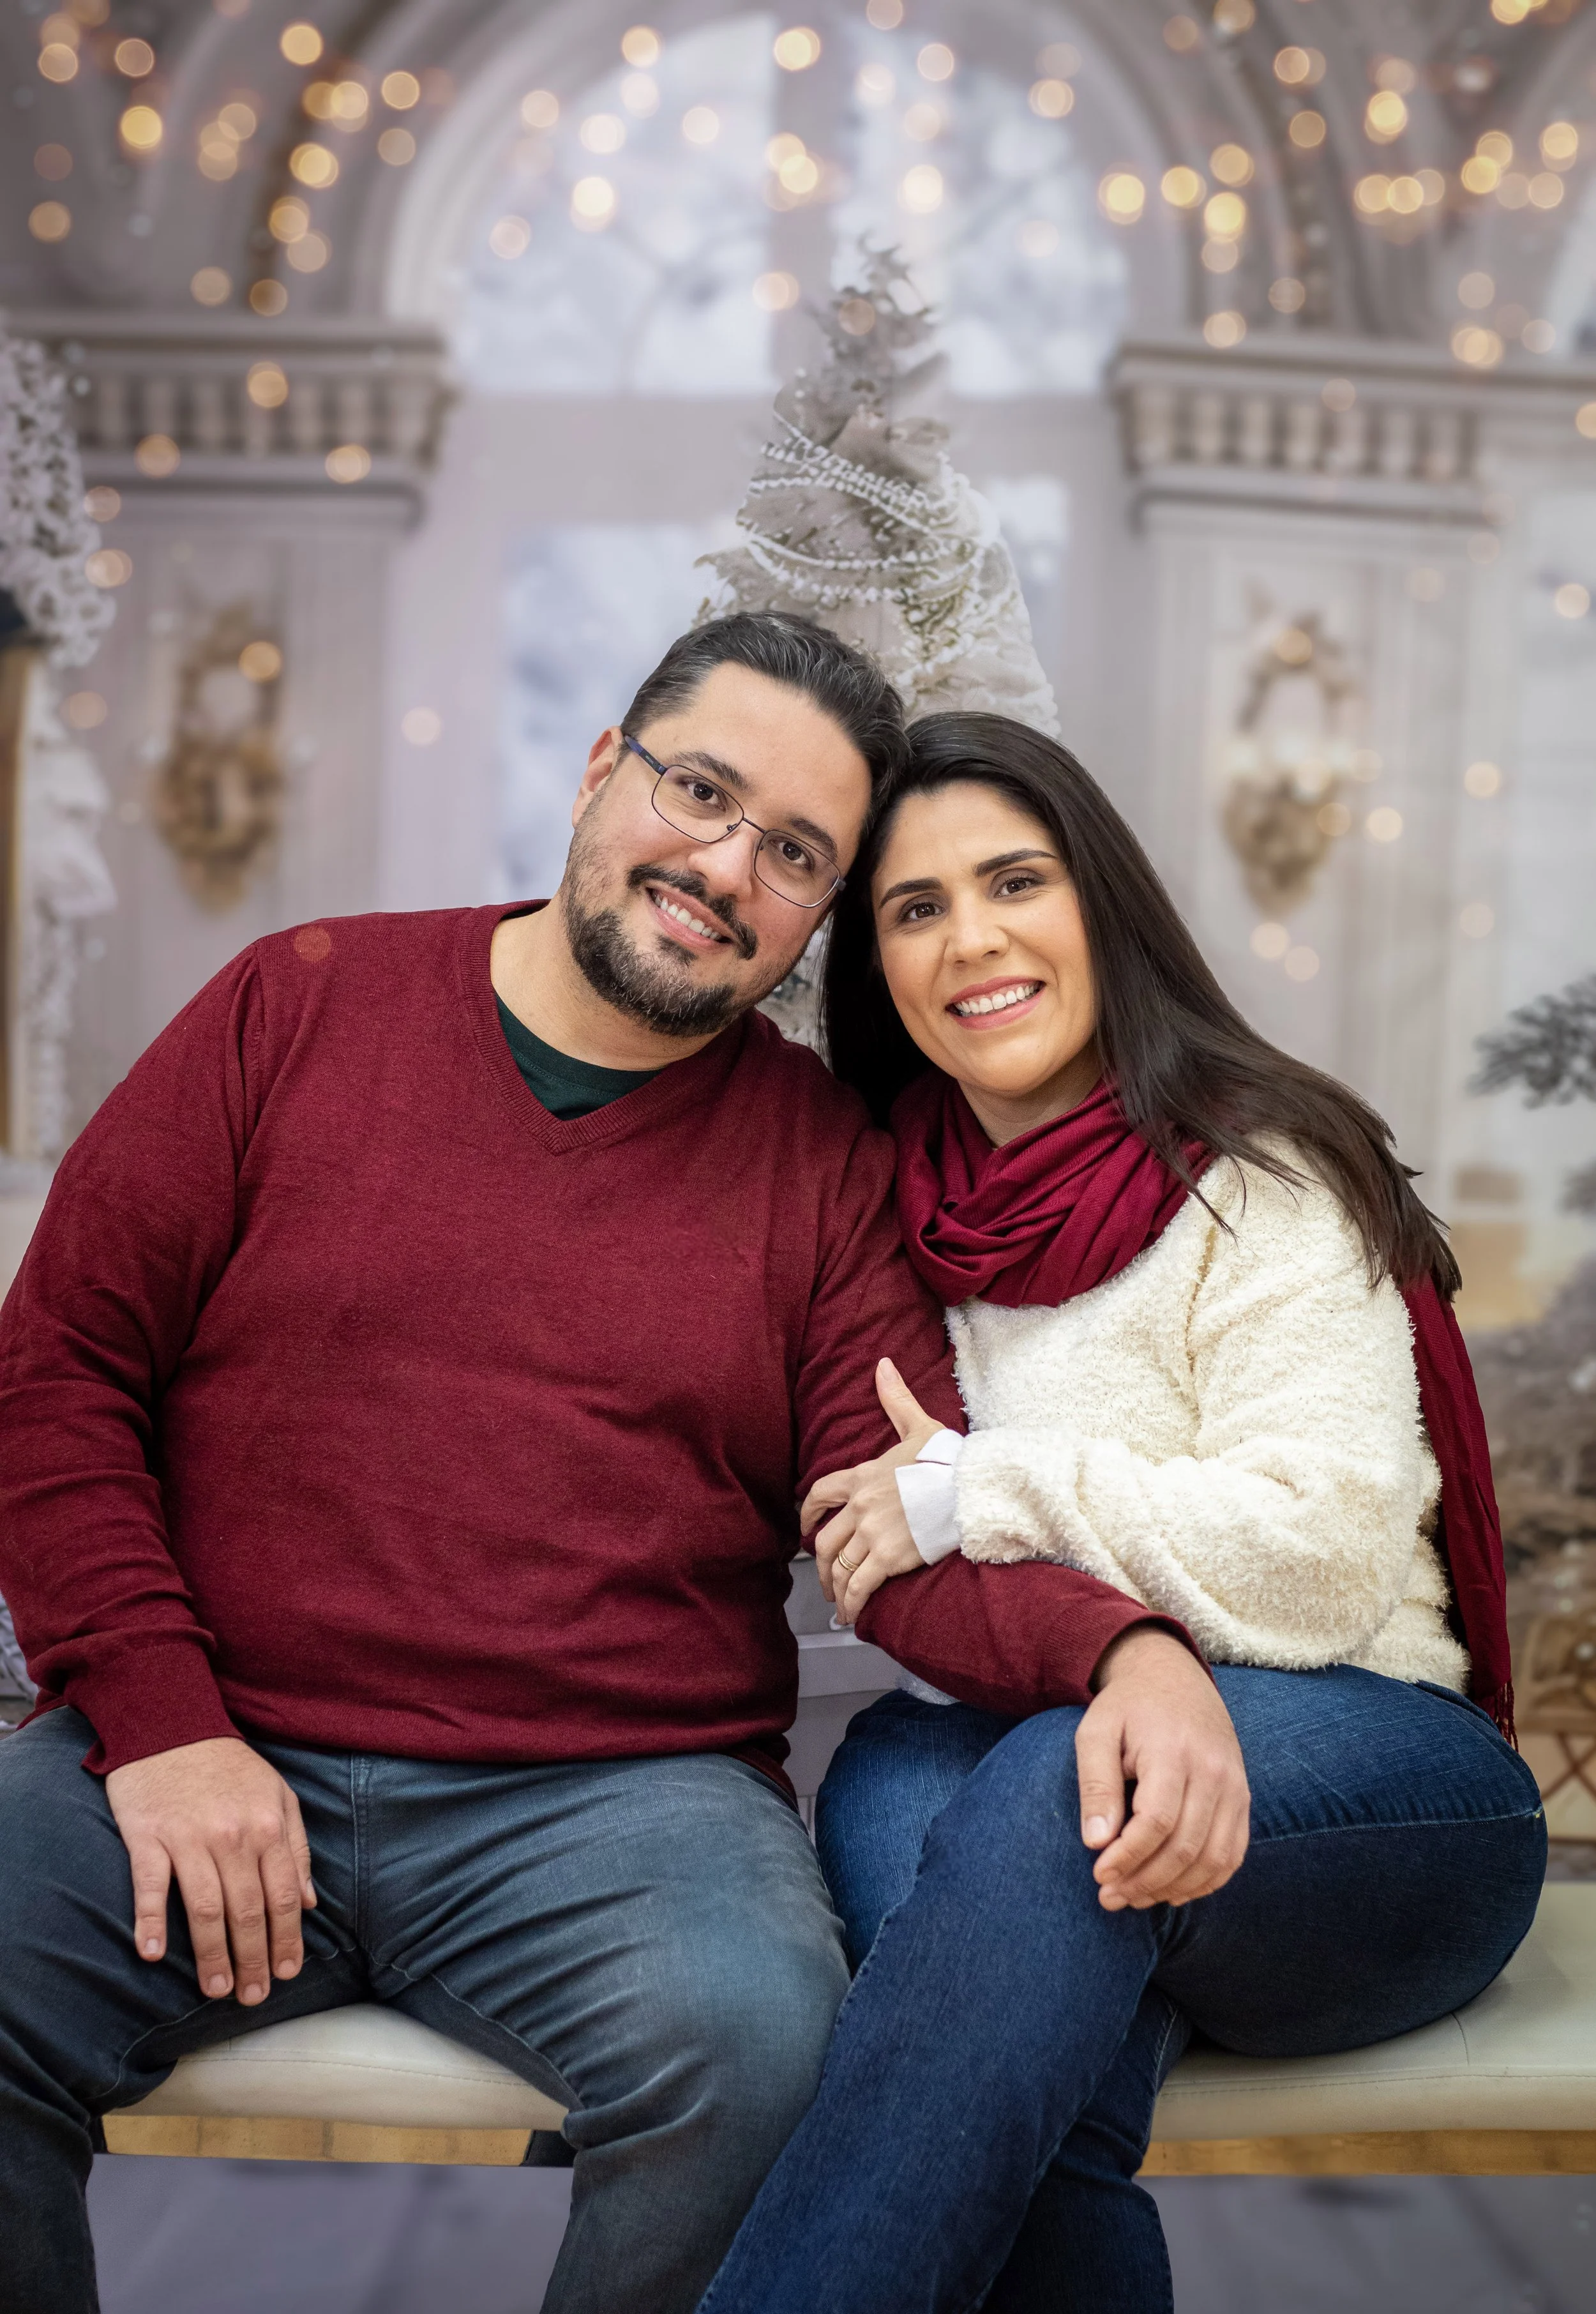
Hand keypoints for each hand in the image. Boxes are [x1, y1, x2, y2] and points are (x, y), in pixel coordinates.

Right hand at [105, 1736, 316, 2005]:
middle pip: (247, 1911)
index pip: (284, 1896)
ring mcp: (188, 1837)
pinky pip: (150, 1885)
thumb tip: (312, 1902)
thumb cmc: (228, 1767)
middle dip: (252, 1959)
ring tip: (215, 1989)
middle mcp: (233, 1836)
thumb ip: (296, 1847)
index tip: (288, 1972)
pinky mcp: (148, 1836)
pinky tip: (152, 1953)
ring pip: (205, 1908)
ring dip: (211, 1954)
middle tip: (252, 1996)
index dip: (287, 1939)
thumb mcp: (278, 1795)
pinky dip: (150, 1920)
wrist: (170, 1724)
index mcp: (268, 1826)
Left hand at [802, 1359, 944, 1624]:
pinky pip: (858, 1586)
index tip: (804, 1525)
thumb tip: (883, 1366)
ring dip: (834, 1586)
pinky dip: (851, 1603)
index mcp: (863, 1476)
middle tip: (824, 1575)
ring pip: (838, 1566)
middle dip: (820, 1562)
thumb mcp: (919, 1426)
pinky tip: (851, 1615)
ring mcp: (871, 1534)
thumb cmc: (948, 1460)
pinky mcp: (887, 1558)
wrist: (969, 1489)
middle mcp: (860, 1506)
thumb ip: (896, 1399)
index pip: (820, 1493)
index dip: (807, 1511)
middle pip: (824, 1539)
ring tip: (838, 1600)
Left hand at [1075, 1629, 1249, 1912]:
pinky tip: (1172, 1891)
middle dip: (1145, 1881)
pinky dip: (1206, 1881)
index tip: (1099, 1875)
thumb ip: (1096, 1785)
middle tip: (1110, 1898)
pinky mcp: (1243, 1798)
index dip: (1128, 1857)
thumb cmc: (1127, 1708)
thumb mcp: (1096, 1732)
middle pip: (1186, 1846)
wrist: (1174, 1677)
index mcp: (1172, 1751)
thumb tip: (1095, 1842)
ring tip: (1135, 1898)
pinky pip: (1233, 1854)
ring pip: (1214, 1858)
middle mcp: (1213, 1771)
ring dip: (1174, 1888)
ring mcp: (1234, 1786)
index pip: (1156, 1821)